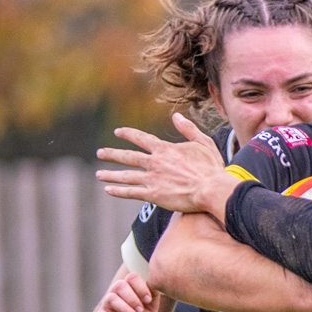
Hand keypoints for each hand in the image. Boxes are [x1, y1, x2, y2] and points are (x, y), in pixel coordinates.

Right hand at [92, 273, 160, 311]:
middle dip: (133, 298)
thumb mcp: (151, 308)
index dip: (141, 287)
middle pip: (120, 285)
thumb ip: (154, 295)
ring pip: (111, 299)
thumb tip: (156, 282)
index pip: (132, 277)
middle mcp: (115, 292)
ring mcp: (106, 304)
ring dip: (126, 309)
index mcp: (129, 287)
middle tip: (141, 310)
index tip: (148, 300)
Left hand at [97, 114, 237, 217]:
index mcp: (164, 149)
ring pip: (126, 176)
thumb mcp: (203, 143)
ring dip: (111, 174)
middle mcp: (154, 162)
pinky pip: (131, 192)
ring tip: (99, 174)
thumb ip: (188, 128)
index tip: (117, 132)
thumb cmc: (211, 168)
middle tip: (100, 153)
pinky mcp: (153, 195)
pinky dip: (118, 191)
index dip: (128, 134)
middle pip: (128, 157)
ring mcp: (152, 179)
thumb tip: (177, 116)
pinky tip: (109, 190)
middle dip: (112, 154)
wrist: (212, 190)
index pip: (141, 138)